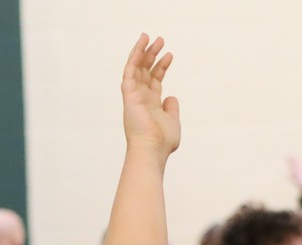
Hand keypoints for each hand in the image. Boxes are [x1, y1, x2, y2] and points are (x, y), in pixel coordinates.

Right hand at [122, 34, 179, 160]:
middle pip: (145, 71)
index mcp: (151, 104)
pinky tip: (140, 47)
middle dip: (152, 55)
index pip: (155, 80)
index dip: (161, 66)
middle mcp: (141, 98)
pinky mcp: (128, 95)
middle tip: (160, 40)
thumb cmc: (162, 141)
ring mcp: (134, 96)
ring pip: (136, 68)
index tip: (169, 54)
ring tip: (150, 37)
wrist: (152, 149)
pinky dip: (134, 58)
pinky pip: (129, 72)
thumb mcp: (173, 122)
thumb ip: (172, 108)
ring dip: (142, 51)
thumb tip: (171, 96)